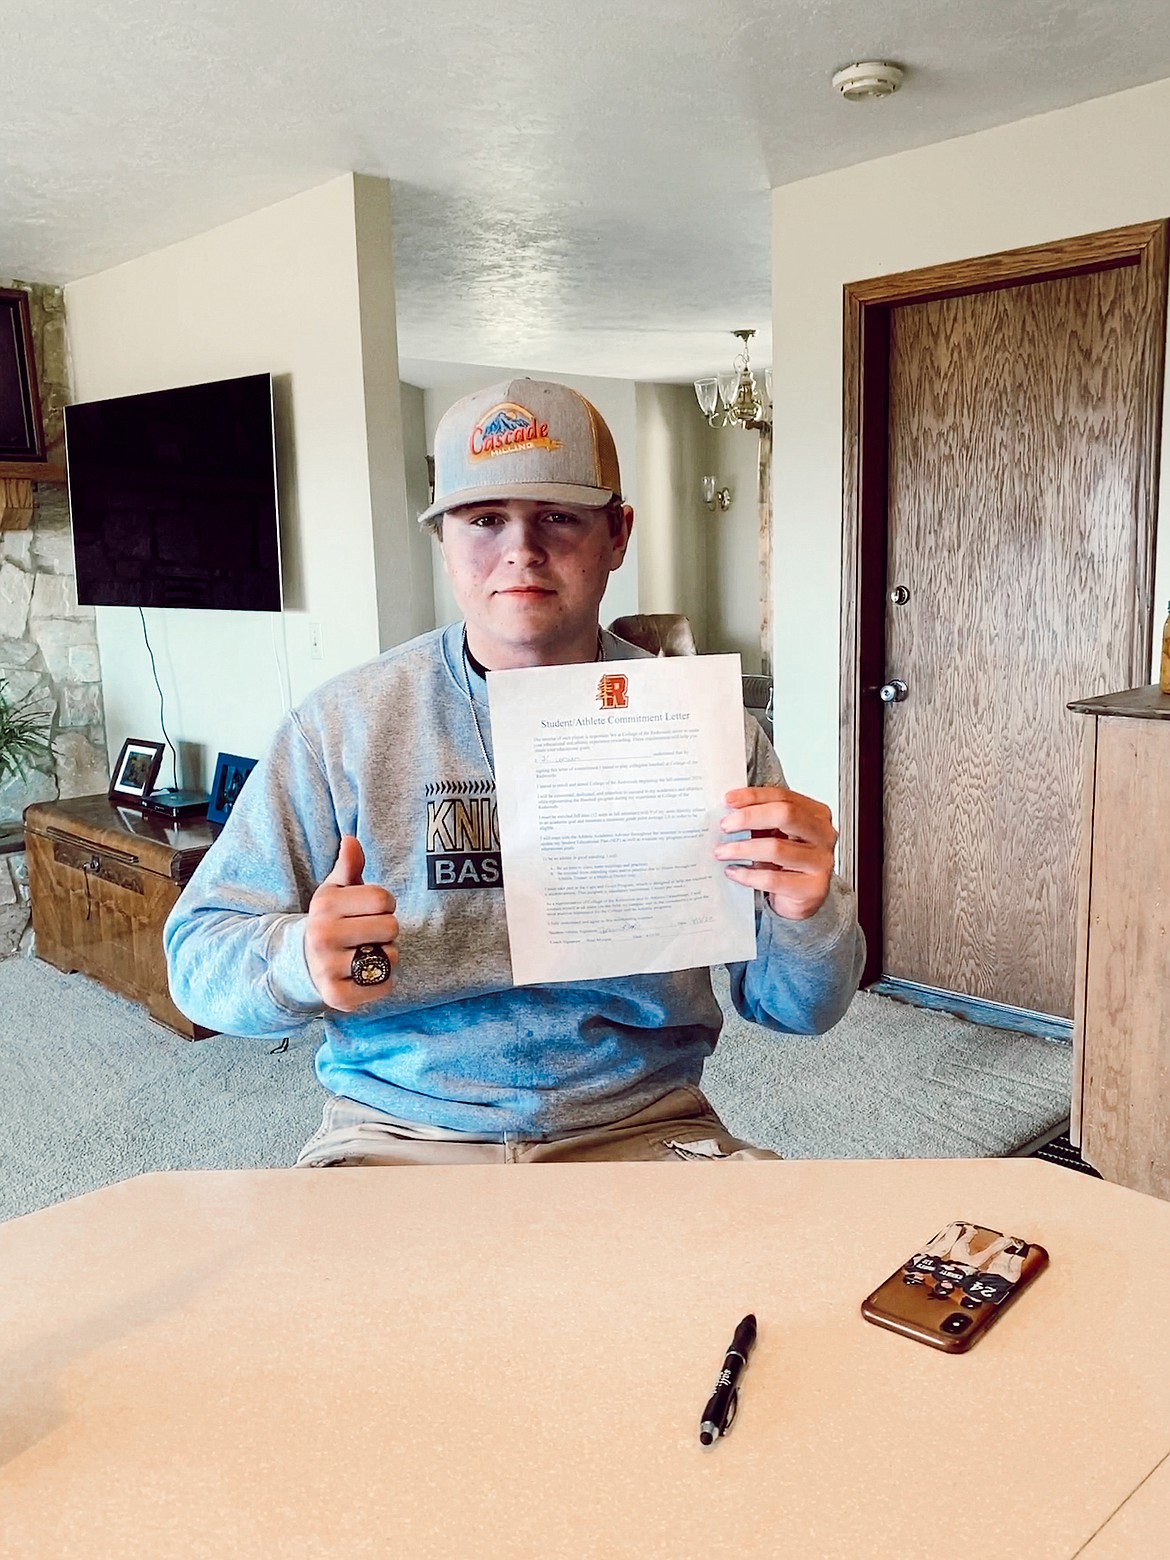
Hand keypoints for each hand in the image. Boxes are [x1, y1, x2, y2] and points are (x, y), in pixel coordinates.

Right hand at [304, 836, 398, 1010]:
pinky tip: (364, 974)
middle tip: (368, 933)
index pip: (383, 898)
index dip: (385, 903)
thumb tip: (351, 839)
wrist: (302, 962)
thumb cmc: (330, 920)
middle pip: (390, 927)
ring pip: (390, 957)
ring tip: (365, 953)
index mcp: (325, 905)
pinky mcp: (338, 996)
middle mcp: (322, 936)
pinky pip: (384, 985)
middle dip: (387, 929)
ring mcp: (328, 968)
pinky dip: (382, 981)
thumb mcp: (335, 890)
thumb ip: (349, 865)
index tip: (370, 910)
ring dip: (385, 955)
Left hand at [714, 786, 836, 920]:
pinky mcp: (812, 888)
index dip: (754, 796)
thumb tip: (729, 811)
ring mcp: (821, 862)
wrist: (801, 898)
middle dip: (749, 817)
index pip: (784, 797)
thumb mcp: (776, 835)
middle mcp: (823, 835)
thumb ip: (760, 820)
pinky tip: (734, 872)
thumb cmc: (787, 863)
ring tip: (722, 851)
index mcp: (816, 815)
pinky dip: (748, 875)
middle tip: (725, 826)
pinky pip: (773, 879)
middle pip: (785, 815)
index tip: (728, 800)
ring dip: (742, 849)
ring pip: (776, 848)